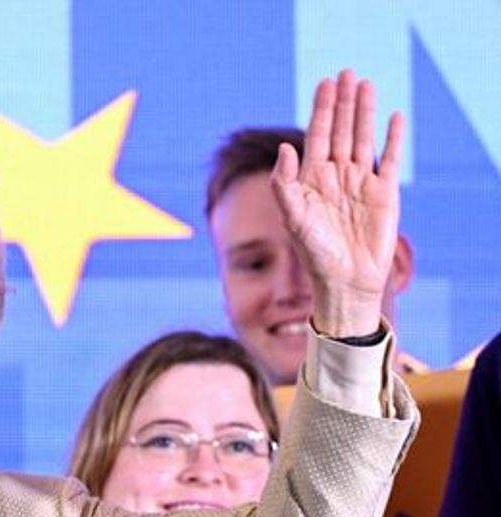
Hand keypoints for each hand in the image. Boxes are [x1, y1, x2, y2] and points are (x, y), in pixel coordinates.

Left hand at [271, 70, 404, 336]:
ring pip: (363, 138)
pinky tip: (393, 116)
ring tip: (365, 84)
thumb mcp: (293, 217)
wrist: (345, 280)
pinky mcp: (385, 193)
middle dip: (342, 103)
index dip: (322, 110)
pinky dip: (393, 138)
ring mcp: (360, 182)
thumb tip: (285, 148)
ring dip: (364, 112)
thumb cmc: (315, 253)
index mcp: (311, 179)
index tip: (324, 84)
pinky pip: (390, 159)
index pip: (317, 136)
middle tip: (345, 73)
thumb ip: (284, 184)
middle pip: (341, 131)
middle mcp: (336, 176)